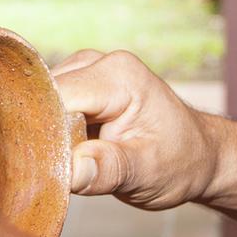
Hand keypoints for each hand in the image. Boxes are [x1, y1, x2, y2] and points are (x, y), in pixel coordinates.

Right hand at [53, 50, 219, 209]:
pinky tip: (67, 155)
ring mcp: (85, 73)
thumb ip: (110, 170)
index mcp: (118, 76)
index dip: (44, 133)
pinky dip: (49, 134)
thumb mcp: (149, 173)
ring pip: (39, 105)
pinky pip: (46, 109)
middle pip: (42, 99)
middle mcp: (97, 63)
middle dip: (43, 136)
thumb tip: (72, 171)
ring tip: (70, 164)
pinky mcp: (77, 88)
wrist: (197, 157)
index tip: (47, 167)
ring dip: (46, 136)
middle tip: (57, 173)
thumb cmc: (180, 163)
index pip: (55, 98)